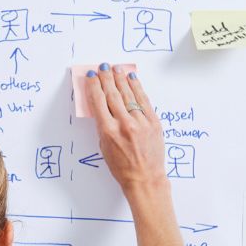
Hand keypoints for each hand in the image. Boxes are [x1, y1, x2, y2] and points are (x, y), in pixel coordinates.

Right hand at [87, 63, 168, 202]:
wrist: (145, 178)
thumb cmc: (122, 167)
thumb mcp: (104, 147)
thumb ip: (103, 125)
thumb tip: (101, 106)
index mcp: (108, 131)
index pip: (98, 102)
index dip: (94, 86)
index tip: (91, 76)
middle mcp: (124, 124)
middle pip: (113, 95)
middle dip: (106, 78)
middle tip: (102, 67)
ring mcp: (141, 122)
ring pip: (129, 94)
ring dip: (121, 79)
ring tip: (116, 68)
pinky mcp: (154, 122)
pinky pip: (144, 100)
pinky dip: (137, 88)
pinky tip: (132, 78)